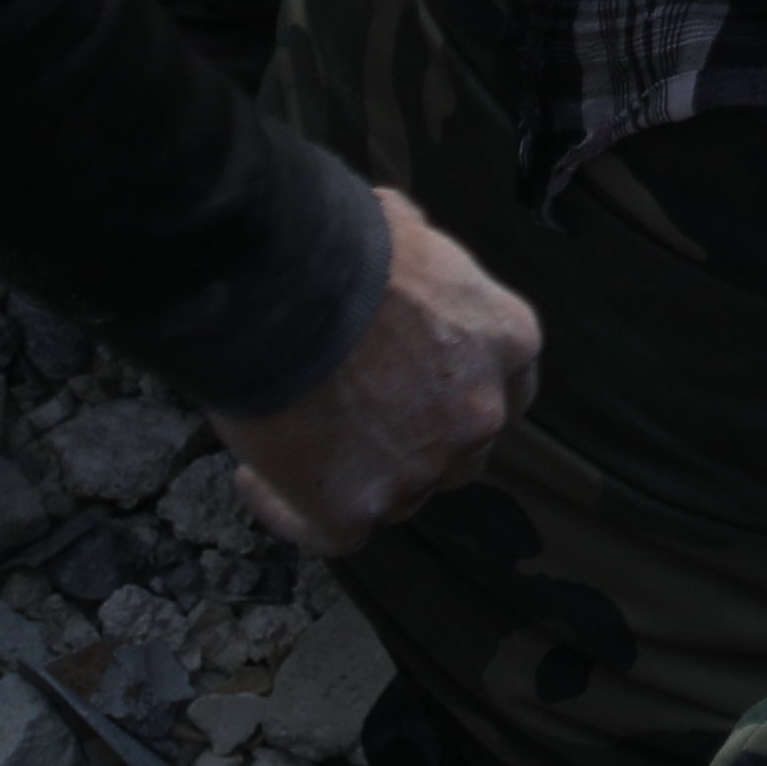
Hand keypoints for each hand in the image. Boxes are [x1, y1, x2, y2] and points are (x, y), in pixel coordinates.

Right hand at [217, 194, 537, 557]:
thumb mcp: (409, 234)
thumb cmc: (340, 247)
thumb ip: (423, 259)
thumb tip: (400, 231)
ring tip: (301, 447)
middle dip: (418, 445)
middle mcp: (482, 411)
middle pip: (459, 453)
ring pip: (402, 496)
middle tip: (356, 427)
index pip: (506, 391)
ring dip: (361, 479)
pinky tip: (257, 481)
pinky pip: (335, 533)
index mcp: (508, 340)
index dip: (458, 397)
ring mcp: (425, 465)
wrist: (283, 289)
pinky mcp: (358, 505)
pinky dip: (296, 514)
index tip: (417, 394)